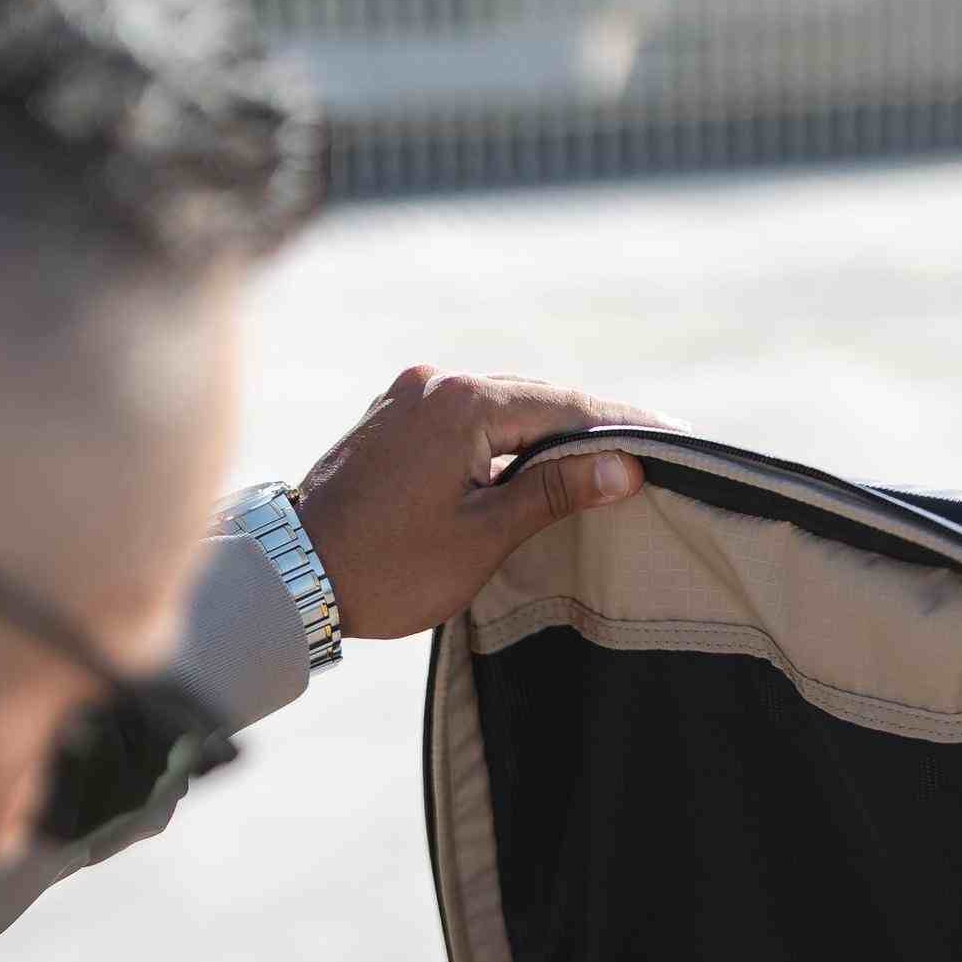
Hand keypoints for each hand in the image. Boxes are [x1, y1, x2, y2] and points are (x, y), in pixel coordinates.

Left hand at [290, 365, 676, 638]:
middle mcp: (432, 382)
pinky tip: (532, 462)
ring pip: (499, 407)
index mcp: (460, 401)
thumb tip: (624, 466)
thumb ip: (554, 493)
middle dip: (588, 426)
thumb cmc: (385, 567)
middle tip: (647, 450)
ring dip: (545, 434)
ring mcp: (406, 396)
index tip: (671, 439)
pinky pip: (464, 419)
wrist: (290, 579)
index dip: (621, 425)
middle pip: (533, 398)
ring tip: (599, 461)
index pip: (564, 403)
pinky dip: (503, 438)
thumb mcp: (482, 536)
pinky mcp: (390, 420)